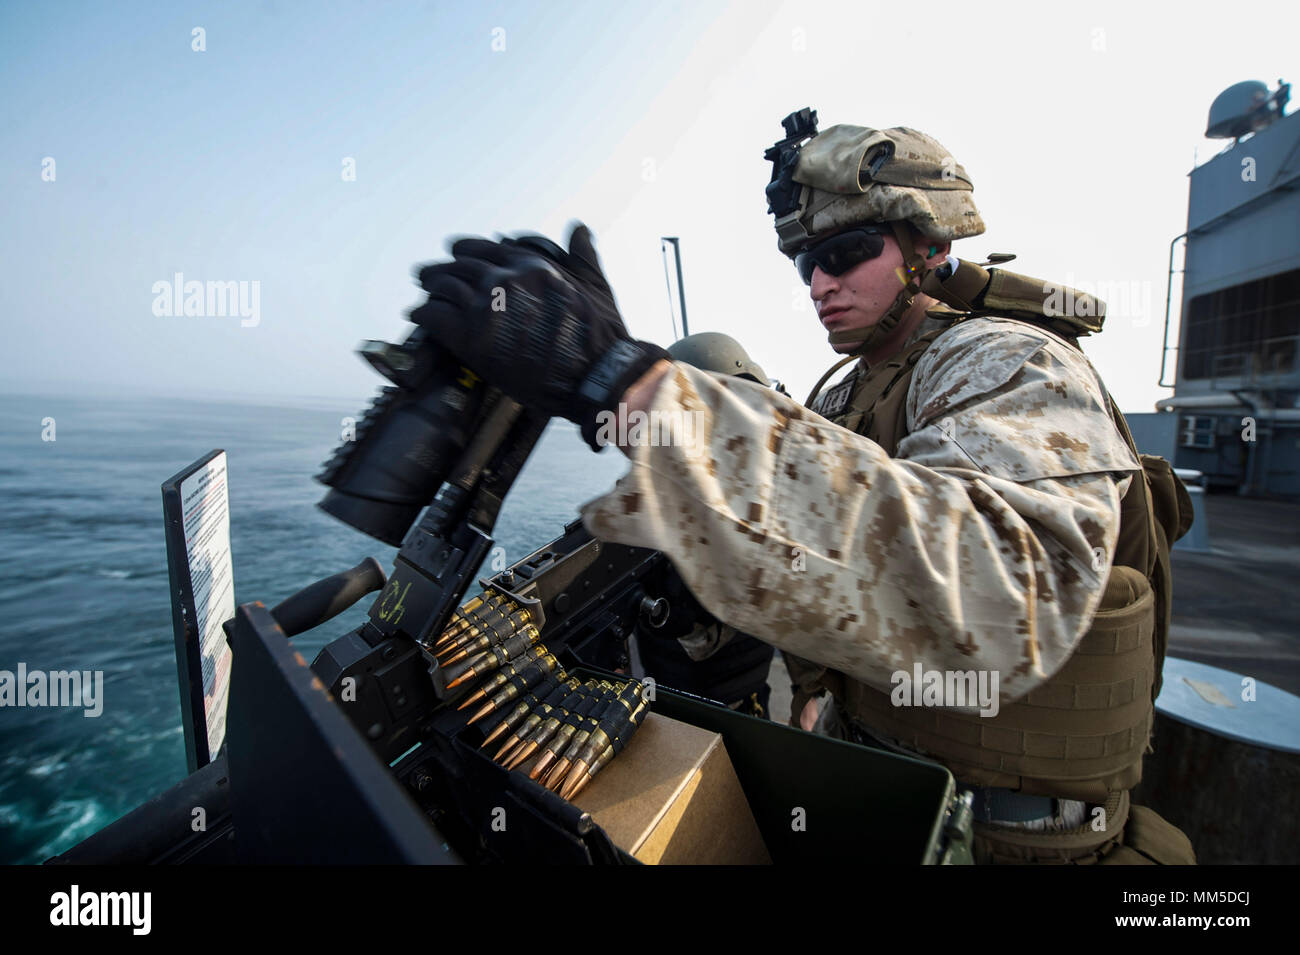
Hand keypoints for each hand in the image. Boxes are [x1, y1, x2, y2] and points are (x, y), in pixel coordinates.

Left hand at [409, 223, 669, 450]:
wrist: (595, 374)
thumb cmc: (601, 336)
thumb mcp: (596, 286)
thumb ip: (582, 255)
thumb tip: (578, 228)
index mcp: (529, 265)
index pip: (483, 248)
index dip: (465, 252)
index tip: (456, 255)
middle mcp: (504, 279)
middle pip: (457, 266)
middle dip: (441, 271)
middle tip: (427, 275)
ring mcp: (486, 307)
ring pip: (442, 286)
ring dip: (429, 289)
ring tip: (422, 293)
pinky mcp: (473, 338)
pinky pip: (434, 315)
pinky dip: (422, 313)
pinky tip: (417, 314)